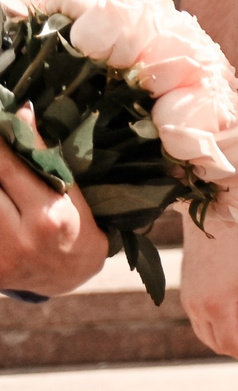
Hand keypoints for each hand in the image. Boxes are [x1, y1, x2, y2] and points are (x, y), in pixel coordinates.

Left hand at [0, 111, 107, 296]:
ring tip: (1, 170)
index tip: (0, 118)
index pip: (11, 169)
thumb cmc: (76, 228)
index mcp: (50, 217)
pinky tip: (1, 201)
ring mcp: (0, 255)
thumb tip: (23, 114)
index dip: (0, 141)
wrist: (66, 276)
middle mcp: (20, 237)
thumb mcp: (72, 195)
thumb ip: (46, 160)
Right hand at [179, 214, 237, 360]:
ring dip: (231, 340)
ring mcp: (188, 302)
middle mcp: (197, 308)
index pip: (234, 344)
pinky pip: (202, 323)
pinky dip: (220, 328)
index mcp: (217, 305)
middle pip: (219, 344)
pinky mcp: (186, 294)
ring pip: (208, 336)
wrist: (211, 219)